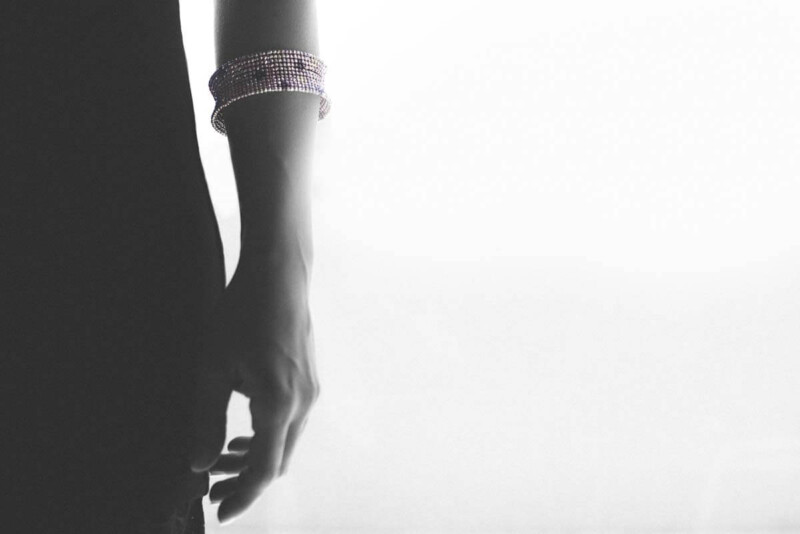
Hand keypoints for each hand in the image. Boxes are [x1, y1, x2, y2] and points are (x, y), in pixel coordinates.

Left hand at [188, 259, 319, 524]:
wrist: (279, 276)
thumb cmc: (242, 314)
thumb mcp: (212, 368)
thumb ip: (206, 421)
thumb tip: (199, 463)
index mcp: (278, 402)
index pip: (265, 468)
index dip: (242, 495)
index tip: (221, 511)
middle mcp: (303, 402)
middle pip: (278, 461)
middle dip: (245, 479)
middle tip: (212, 487)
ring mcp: (310, 392)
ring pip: (285, 444)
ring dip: (255, 458)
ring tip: (220, 460)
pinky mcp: (309, 382)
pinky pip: (291, 424)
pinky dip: (267, 438)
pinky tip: (243, 433)